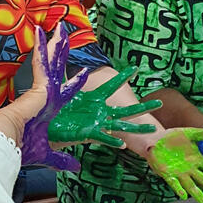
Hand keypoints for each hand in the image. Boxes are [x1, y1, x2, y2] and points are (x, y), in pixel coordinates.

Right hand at [20, 23, 88, 170]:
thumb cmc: (20, 148)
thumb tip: (75, 167)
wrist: (3, 145)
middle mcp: (44, 96)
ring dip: (55, 44)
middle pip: (55, 68)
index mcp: (46, 108)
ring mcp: (40, 90)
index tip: (84, 72)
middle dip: (60, 51)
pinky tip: (43, 33)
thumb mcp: (49, 153)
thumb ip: (62, 159)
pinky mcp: (37, 86)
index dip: (74, 81)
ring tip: (60, 27)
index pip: (63, 90)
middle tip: (64, 33)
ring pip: (50, 61)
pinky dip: (42, 48)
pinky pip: (40, 63)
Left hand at [47, 66, 161, 147]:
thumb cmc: (53, 108)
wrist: (42, 124)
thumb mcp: (61, 89)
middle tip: (160, 104)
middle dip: (142, 107)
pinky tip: (122, 144)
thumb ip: (66, 77)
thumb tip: (66, 58)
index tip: (135, 68)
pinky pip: (103, 137)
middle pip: (125, 109)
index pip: (112, 85)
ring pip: (121, 124)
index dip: (123, 77)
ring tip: (152, 129)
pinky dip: (112, 140)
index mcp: (93, 99)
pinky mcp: (88, 133)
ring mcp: (96, 123)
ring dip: (136, 127)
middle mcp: (99, 112)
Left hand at [147, 127, 202, 202]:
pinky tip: (183, 195)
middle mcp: (190, 169)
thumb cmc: (172, 137)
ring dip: (198, 196)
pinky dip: (179, 189)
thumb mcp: (190, 133)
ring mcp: (179, 173)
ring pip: (191, 186)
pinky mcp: (167, 174)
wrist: (155, 138)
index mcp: (196, 159)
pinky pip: (174, 183)